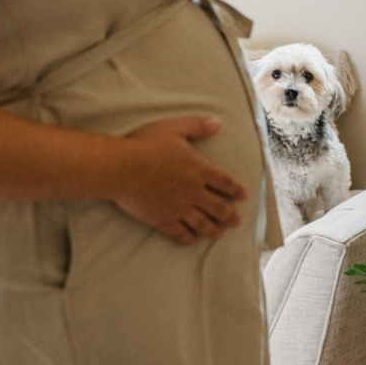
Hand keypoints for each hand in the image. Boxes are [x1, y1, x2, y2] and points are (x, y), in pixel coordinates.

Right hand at [112, 116, 247, 244]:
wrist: (121, 168)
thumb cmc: (146, 145)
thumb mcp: (174, 128)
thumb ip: (197, 126)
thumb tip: (217, 123)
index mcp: (198, 170)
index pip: (223, 181)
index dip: (235, 189)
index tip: (243, 196)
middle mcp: (193, 191)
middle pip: (217, 206)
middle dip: (229, 215)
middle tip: (237, 222)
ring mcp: (178, 208)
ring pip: (201, 222)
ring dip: (212, 230)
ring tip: (220, 235)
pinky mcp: (162, 220)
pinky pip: (179, 232)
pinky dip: (188, 237)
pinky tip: (192, 241)